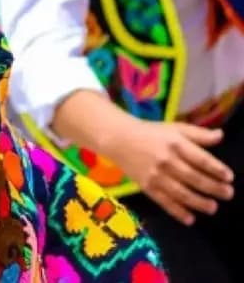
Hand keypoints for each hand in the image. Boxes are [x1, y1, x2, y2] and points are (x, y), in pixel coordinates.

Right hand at [106, 120, 233, 225]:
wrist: (118, 139)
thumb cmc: (151, 133)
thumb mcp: (175, 128)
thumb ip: (198, 134)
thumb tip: (221, 136)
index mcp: (175, 144)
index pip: (200, 159)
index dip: (216, 169)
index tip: (229, 177)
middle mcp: (166, 160)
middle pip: (193, 177)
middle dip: (213, 188)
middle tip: (228, 194)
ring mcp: (155, 175)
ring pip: (180, 192)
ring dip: (199, 202)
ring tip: (213, 208)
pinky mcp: (146, 186)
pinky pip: (164, 201)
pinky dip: (177, 211)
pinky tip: (190, 219)